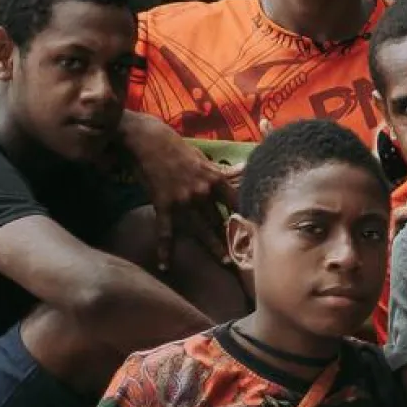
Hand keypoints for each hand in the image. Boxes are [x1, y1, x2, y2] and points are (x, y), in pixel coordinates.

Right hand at [122, 115, 235, 269]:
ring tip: (225, 262)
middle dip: (232, 236)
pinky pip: (165, 231)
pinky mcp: (163, 204)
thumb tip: (245, 168)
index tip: (260, 228)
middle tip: (248, 252)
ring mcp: (182, 200)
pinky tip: (165, 266)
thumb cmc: (175, 147)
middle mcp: (202, 192)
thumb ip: (222, 170)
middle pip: (220, 219)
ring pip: (200, 229)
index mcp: (214, 179)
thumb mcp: (202, 157)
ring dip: (212, 246)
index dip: (248, 215)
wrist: (146, 140)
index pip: (237, 201)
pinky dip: (164, 250)